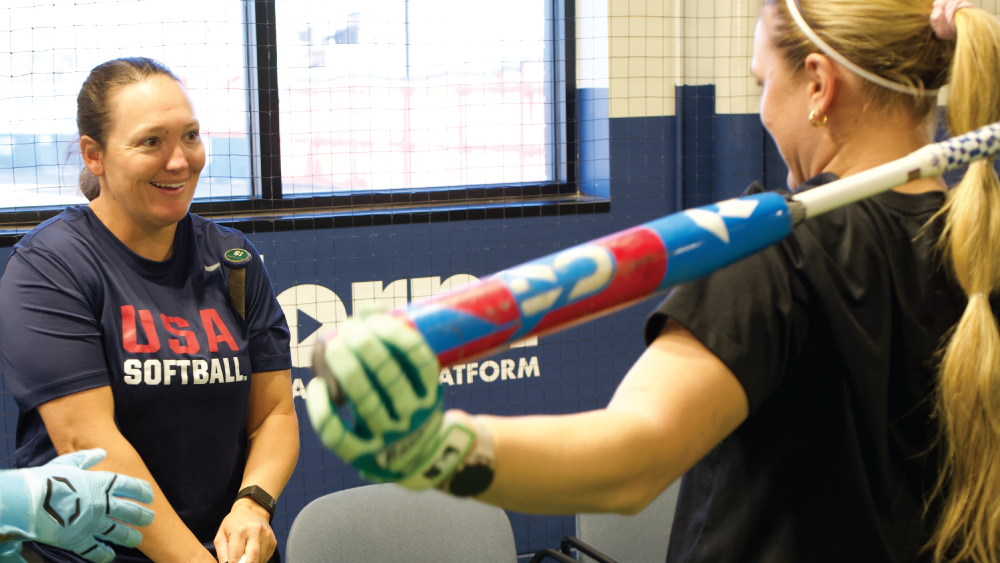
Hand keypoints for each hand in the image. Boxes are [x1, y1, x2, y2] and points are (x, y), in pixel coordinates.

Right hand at [0, 449, 153, 562]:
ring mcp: (93, 523)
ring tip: (137, 539)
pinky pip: (96, 550)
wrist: (29, 501)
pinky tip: (110, 555)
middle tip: (149, 518)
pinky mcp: (79, 540)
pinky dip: (104, 554)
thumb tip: (101, 452)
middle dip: (143, 515)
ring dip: (130, 537)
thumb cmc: (48, 479)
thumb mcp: (68, 463)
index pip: (131, 487)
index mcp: (102, 483)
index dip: (143, 492)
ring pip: (119, 533)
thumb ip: (86, 458)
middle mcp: (103, 504)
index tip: (149, 496)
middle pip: (131, 511)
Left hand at [213, 499, 274, 562]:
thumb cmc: (234, 524)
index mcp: (239, 531)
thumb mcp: (221, 535)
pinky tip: (252, 554)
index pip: (236, 558)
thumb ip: (221, 553)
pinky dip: (259, 560)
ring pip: (260, 560)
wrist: (252, 510)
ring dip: (252, 562)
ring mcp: (266, 537)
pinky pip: (266, 557)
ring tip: (245, 558)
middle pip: (252, 561)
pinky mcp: (273, 541)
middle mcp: (255, 532)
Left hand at [305, 312, 476, 489]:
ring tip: (332, 346)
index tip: (374, 317)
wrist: (417, 456)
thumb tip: (368, 310)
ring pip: (366, 403)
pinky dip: (324, 410)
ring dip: (347, 370)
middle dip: (366, 347)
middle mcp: (412, 417)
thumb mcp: (417, 379)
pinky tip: (318, 386)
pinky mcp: (361, 454)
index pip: (419, 361)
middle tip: (349, 328)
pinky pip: (339, 435)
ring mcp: (387, 438)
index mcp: (430, 393)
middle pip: (390, 378)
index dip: (397, 335)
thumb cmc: (409, 402)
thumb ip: (395, 345)